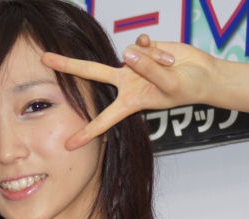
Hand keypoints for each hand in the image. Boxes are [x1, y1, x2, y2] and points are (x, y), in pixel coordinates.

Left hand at [41, 35, 218, 148]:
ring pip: (130, 54)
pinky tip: (168, 56)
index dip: (87, 132)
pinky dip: (157, 50)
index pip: (104, 118)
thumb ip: (148, 69)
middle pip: (91, 72)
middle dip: (68, 66)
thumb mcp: (169, 84)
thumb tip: (126, 52)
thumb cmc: (188, 88)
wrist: (204, 75)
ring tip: (171, 66)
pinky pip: (142, 43)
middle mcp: (126, 83)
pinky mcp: (143, 47)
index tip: (69, 145)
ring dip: (153, 60)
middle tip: (44, 58)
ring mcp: (133, 64)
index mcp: (130, 101)